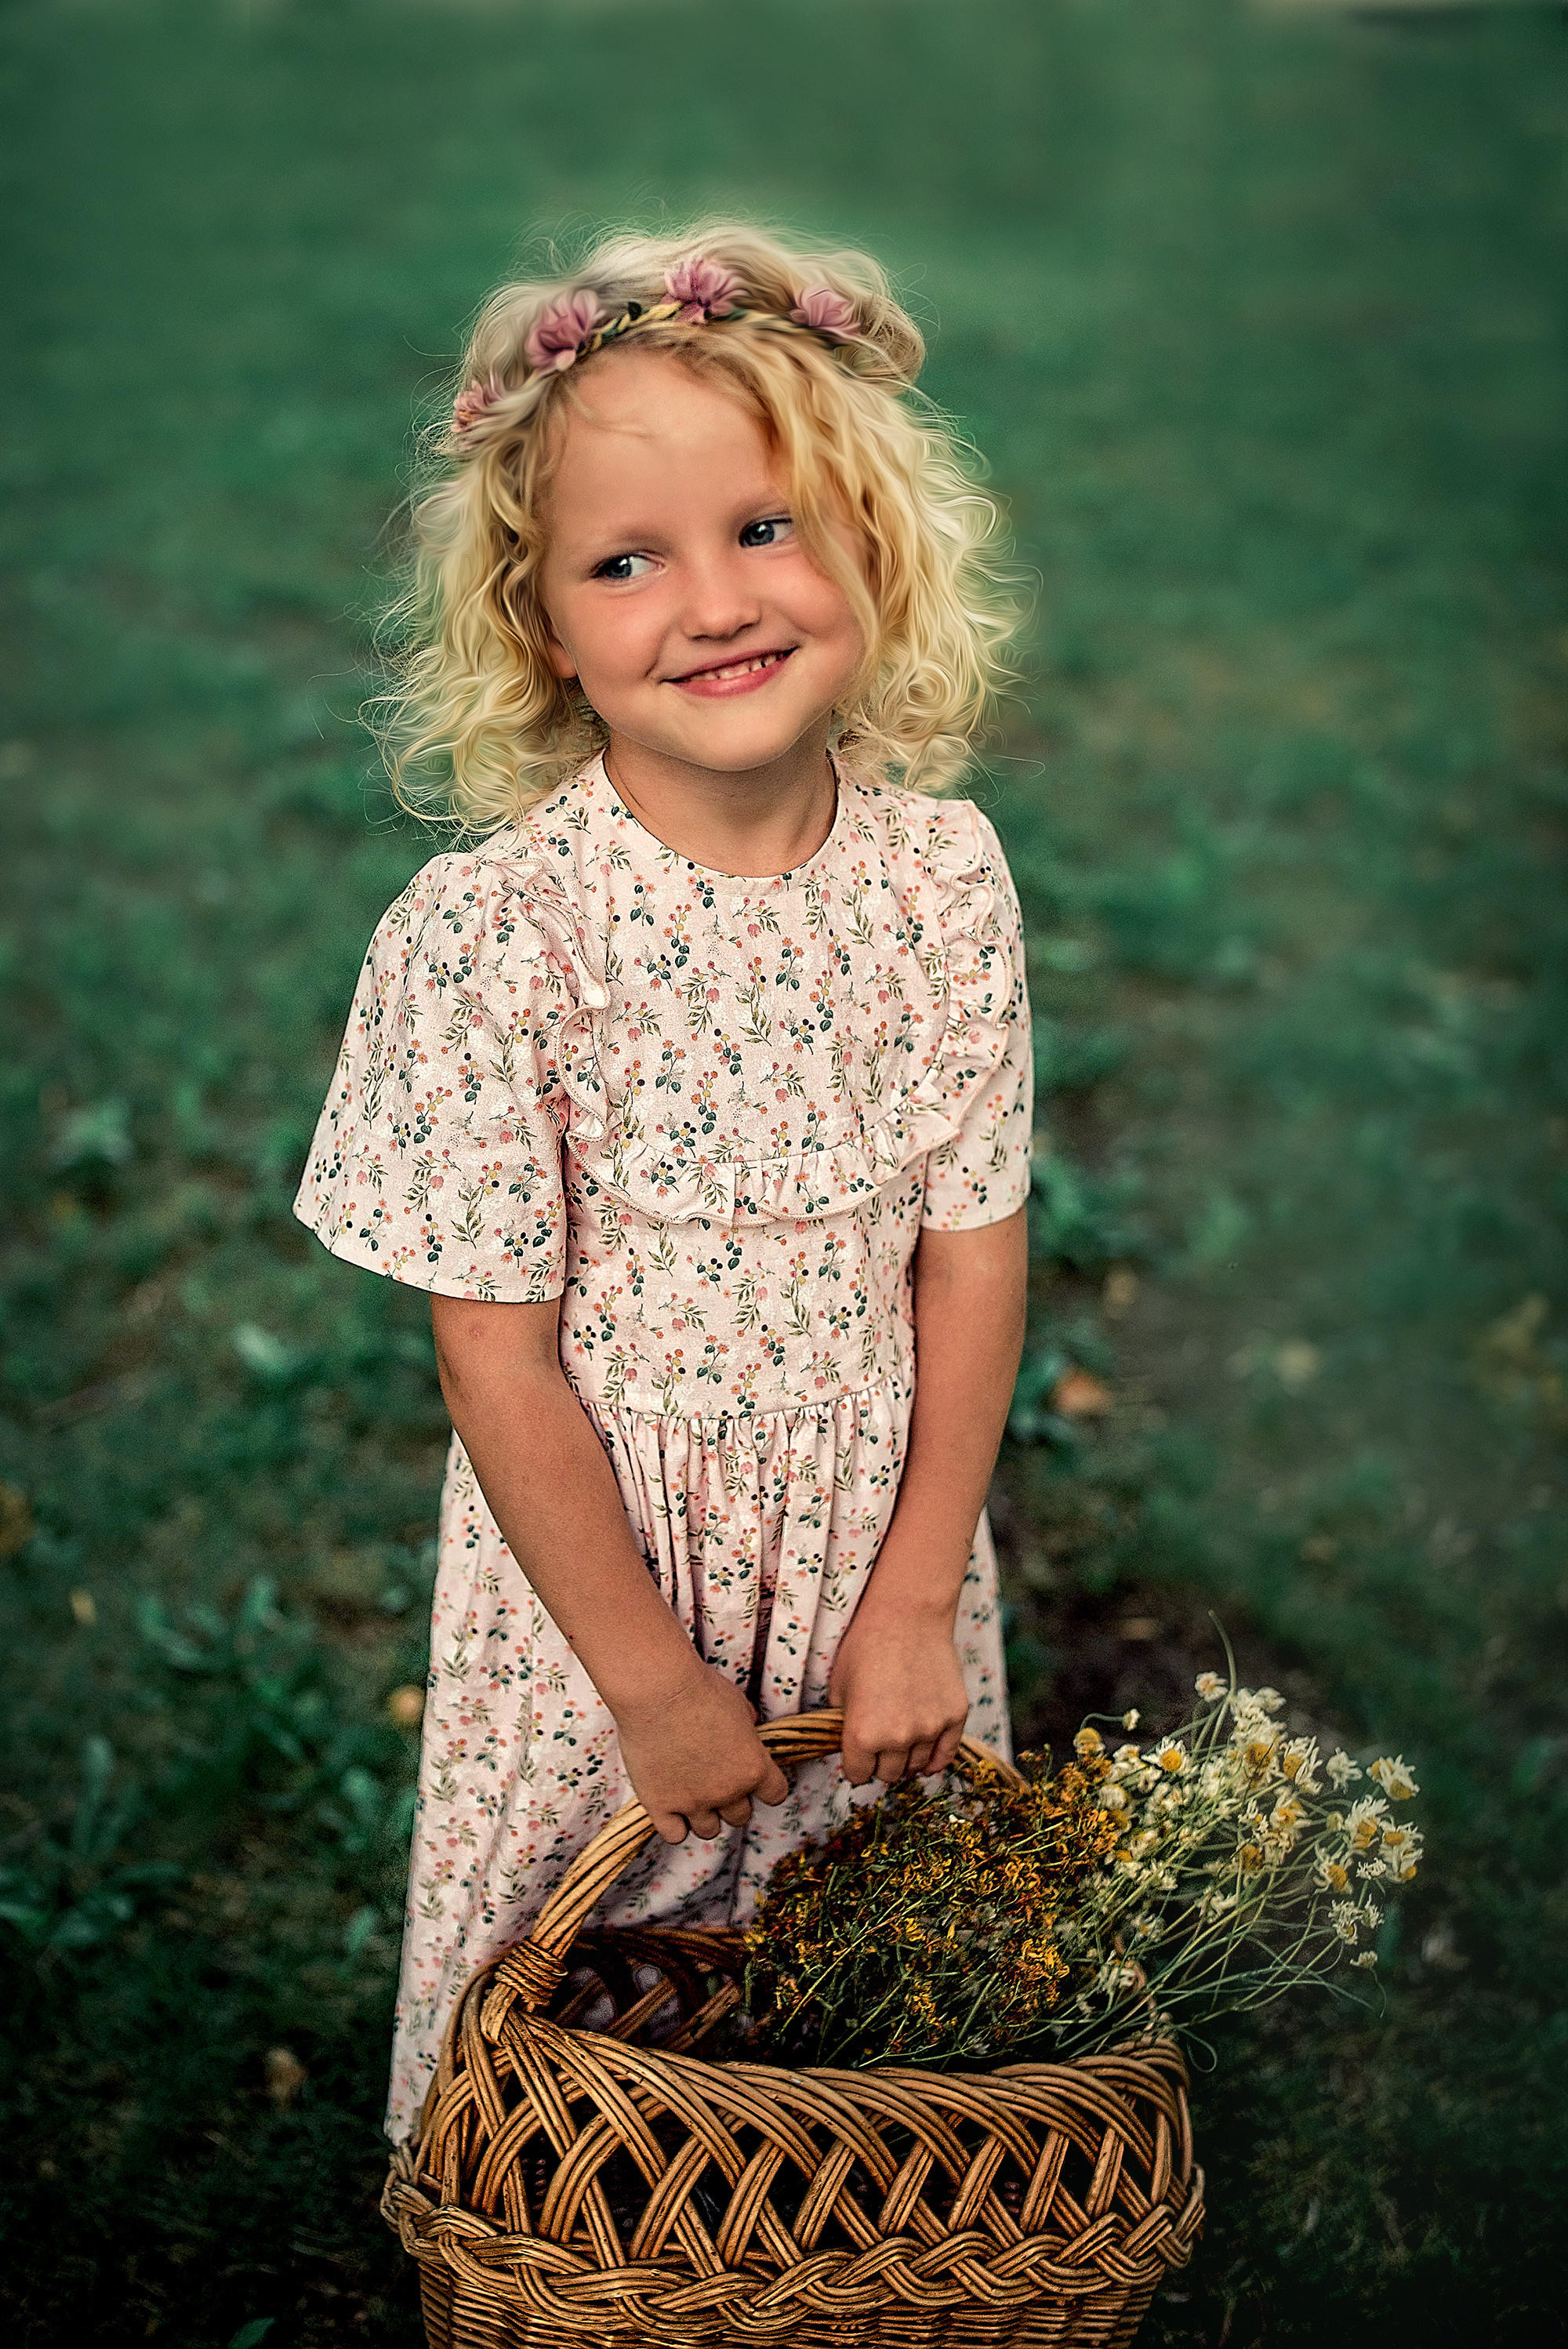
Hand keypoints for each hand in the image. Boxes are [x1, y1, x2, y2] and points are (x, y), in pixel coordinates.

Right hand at [613, 1664, 789, 1844]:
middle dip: (731, 1801)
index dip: (765, 1787)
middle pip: (740, 1816)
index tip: (754, 1779)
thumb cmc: (699, 1689)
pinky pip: (675, 1835)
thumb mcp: (738, 1703)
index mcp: (753, 1767)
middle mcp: (728, 1791)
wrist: (658, 1690)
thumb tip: (749, 1728)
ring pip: (709, 1831)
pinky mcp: (660, 1804)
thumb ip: (748, 1725)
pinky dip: (674, 1824)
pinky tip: (670, 1806)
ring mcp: (693, 1801)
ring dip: (704, 1816)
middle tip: (716, 1781)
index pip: (775, 1795)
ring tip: (692, 1795)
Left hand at [828, 1596, 969, 1785]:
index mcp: (862, 1735)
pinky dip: (934, 1759)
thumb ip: (844, 1725)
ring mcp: (930, 1728)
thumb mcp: (839, 1688)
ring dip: (906, 1758)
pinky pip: (946, 1755)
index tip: (857, 1754)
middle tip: (879, 1743)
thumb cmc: (866, 1645)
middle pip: (888, 1774)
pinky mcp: (955, 1716)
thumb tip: (851, 1747)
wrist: (907, 1615)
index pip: (857, 1776)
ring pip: (916, 1767)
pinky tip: (926, 1756)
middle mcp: (897, 1739)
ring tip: (901, 1741)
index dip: (855, 1764)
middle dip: (880, 1762)